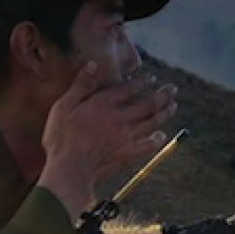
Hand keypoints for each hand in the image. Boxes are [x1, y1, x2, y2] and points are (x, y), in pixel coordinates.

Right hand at [36, 61, 177, 216]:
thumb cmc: (61, 137)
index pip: (128, 89)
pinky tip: (161, 136)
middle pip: (147, 104)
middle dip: (162, 95)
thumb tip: (93, 64)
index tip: (151, 78)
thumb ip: (80, 85)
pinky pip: (148, 146)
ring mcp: (126, 137)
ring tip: (172, 106)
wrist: (69, 169)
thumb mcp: (63, 106)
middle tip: (172, 89)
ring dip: (165, 113)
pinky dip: (157, 140)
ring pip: (152, 122)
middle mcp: (119, 118)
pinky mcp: (127, 154)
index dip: (142, 82)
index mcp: (103, 104)